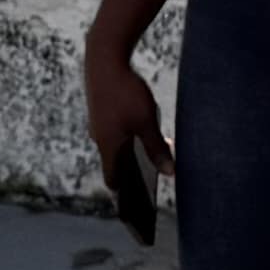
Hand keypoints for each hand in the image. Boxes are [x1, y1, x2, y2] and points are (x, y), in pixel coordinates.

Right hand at [79, 35, 167, 211]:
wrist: (104, 57)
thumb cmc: (126, 90)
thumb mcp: (146, 122)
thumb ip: (157, 149)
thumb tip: (170, 174)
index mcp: (109, 146)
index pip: (114, 181)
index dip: (124, 197)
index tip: (134, 212)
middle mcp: (100, 138)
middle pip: (116, 166)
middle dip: (131, 179)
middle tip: (146, 194)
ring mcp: (99, 124)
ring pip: (117, 147)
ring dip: (132, 158)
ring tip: (153, 166)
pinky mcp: (102, 111)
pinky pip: (116, 133)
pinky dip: (129, 141)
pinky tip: (144, 137)